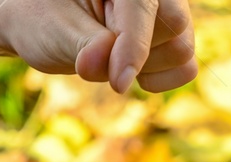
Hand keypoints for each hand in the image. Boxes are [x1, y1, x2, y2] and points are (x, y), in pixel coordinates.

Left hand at [0, 0, 197, 92]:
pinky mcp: (173, 38)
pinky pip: (186, 69)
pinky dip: (160, 79)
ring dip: (146, 68)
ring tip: (110, 59)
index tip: (118, 84)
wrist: (44, 23)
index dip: (133, 47)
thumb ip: (83, 46)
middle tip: (98, 56)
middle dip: (139, 54)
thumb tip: (104, 65)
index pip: (143, 8)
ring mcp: (167, 12)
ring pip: (183, 52)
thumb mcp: (54, 30)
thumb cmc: (44, 19)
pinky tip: (128, 69)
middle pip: (176, 28)